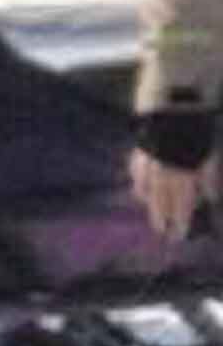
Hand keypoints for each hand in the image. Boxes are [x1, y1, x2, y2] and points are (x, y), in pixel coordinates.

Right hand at [144, 102, 214, 237]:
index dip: (179, 223)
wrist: (172, 108)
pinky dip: (139, 182)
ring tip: (149, 209)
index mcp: (182, 178)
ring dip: (148, 202)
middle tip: (161, 231)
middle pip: (160, 203)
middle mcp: (163, 176)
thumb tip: (209, 198)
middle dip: (161, 219)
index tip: (178, 236)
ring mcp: (148, 165)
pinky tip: (139, 186)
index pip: (180, 207)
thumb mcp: (208, 157)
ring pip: (144, 190)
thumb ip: (208, 178)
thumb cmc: (196, 133)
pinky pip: (137, 174)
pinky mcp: (138, 154)